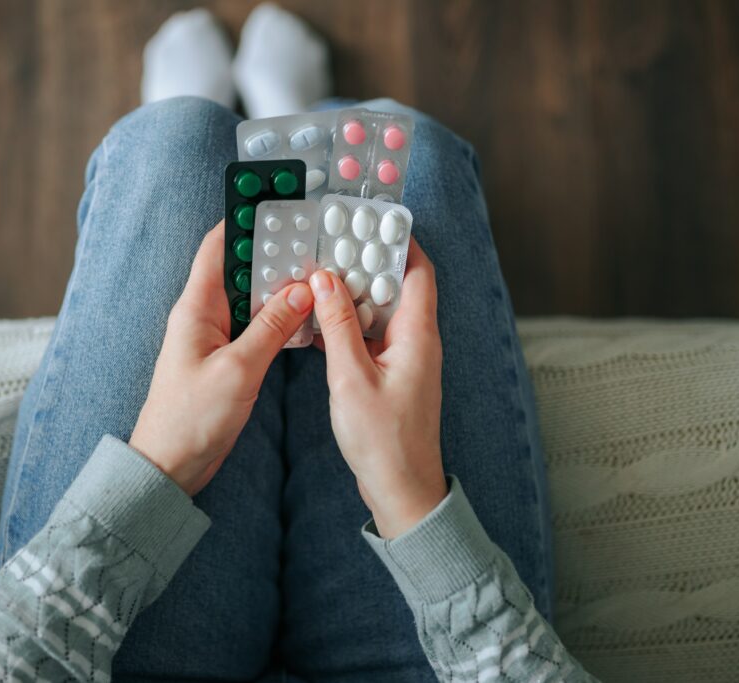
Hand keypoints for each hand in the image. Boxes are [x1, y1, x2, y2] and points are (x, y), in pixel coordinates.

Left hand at [130, 221, 313, 495]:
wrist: (170, 465)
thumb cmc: (192, 418)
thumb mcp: (238, 369)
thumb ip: (271, 327)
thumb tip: (302, 288)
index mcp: (196, 307)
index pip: (218, 246)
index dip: (245, 220)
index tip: (279, 203)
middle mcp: (204, 315)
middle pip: (241, 268)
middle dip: (274, 251)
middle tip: (314, 238)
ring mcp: (216, 336)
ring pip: (252, 297)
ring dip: (280, 285)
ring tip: (319, 270)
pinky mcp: (227, 357)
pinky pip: (255, 324)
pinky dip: (279, 316)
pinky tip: (305, 314)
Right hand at [310, 238, 446, 537]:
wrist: (401, 491)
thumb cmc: (383, 441)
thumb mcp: (350, 378)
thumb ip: (338, 326)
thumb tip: (326, 279)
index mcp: (418, 336)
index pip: (417, 271)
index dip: (398, 240)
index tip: (369, 219)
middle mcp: (417, 341)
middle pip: (397, 286)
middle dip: (367, 262)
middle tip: (332, 243)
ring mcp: (406, 359)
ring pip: (382, 311)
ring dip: (354, 294)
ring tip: (320, 275)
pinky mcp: (392, 375)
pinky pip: (373, 335)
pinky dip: (350, 324)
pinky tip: (321, 321)